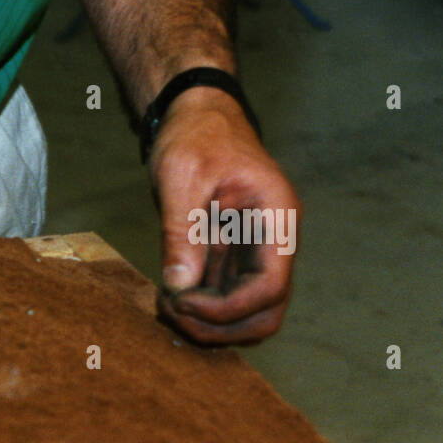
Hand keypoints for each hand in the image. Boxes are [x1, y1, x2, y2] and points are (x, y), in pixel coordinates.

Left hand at [149, 86, 300, 344]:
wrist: (196, 117)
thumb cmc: (196, 135)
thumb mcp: (182, 177)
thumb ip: (182, 232)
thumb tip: (180, 286)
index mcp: (277, 220)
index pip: (270, 288)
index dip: (226, 309)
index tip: (181, 302)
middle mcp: (273, 243)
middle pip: (265, 314)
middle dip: (218, 326)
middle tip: (172, 310)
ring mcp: (254, 253)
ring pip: (245, 315)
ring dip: (206, 323)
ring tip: (165, 303)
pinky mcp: (231, 258)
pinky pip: (223, 299)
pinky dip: (197, 308)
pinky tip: (167, 296)